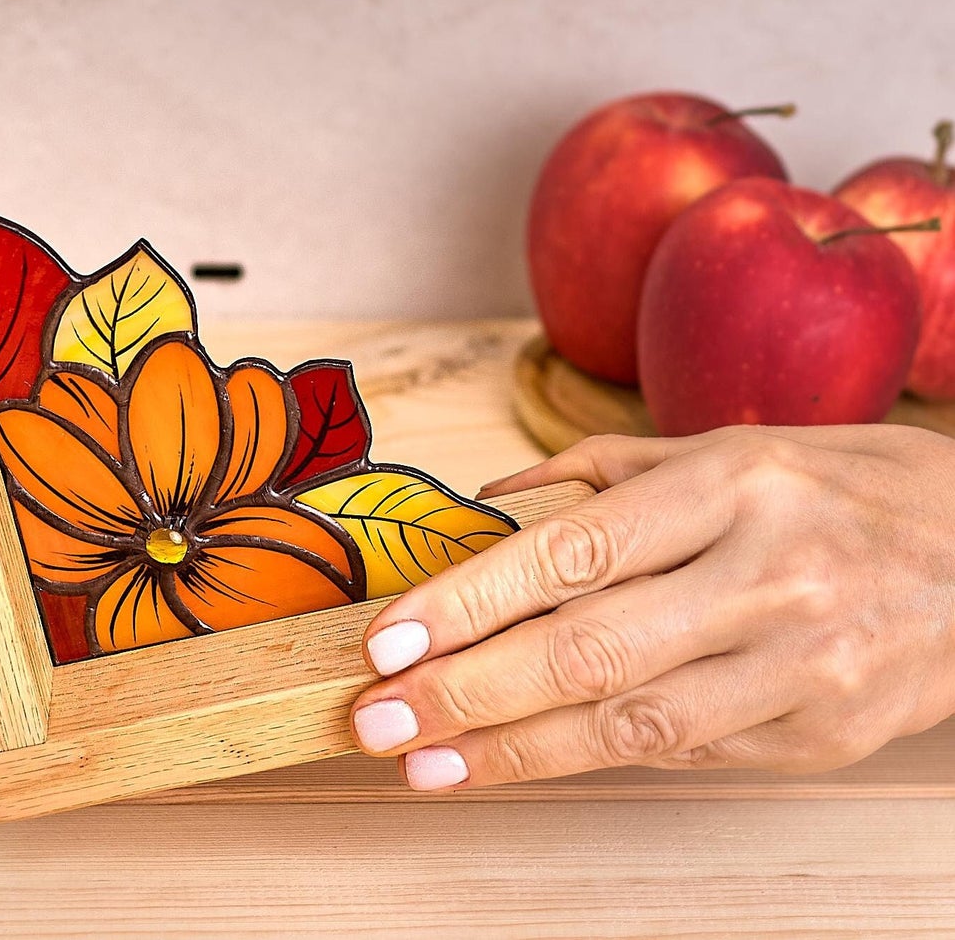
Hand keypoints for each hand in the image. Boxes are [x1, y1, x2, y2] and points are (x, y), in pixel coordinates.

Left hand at [352, 424, 954, 789]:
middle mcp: (771, 574)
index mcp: (733, 482)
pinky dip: (596, 758)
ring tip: (425, 762)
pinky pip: (689, 752)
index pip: (575, 548)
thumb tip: (489, 503)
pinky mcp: (828, 736)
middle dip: (468, 690)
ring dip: (515, 750)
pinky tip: (525, 760)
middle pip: (591, 647)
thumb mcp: (724, 447)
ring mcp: (807, 666)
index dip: (470, 599)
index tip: (390, 637)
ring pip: (634, 723)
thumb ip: (600, 471)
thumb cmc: (834, 485)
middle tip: (376, 717)